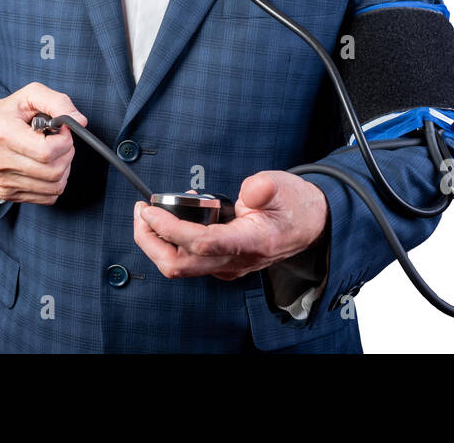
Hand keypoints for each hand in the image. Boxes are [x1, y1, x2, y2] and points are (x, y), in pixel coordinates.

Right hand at [0, 82, 85, 203]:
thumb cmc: (10, 113)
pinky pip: (48, 197)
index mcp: (3, 133)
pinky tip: (46, 166)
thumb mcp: (31, 95)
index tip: (62, 131)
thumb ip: (58, 102)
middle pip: (53, 171)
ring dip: (63, 169)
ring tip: (53, 153)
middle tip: (60, 142)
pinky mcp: (8, 193)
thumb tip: (79, 121)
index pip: (47, 151)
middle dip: (67, 155)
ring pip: (54, 186)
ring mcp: (3, 180)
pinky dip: (55, 182)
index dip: (65, 141)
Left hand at [133, 171, 327, 281]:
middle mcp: (235, 260)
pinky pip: (189, 261)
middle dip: (150, 241)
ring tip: (151, 214)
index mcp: (250, 242)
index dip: (170, 228)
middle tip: (141, 212)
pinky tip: (173, 219)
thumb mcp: (284, 187)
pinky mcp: (224, 263)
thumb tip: (250, 190)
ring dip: (157, 243)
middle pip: (179, 265)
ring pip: (181, 267)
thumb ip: (265, 188)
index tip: (150, 210)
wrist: (311, 224)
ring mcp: (228, 266)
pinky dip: (172, 242)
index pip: (200, 244)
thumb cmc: (296, 206)